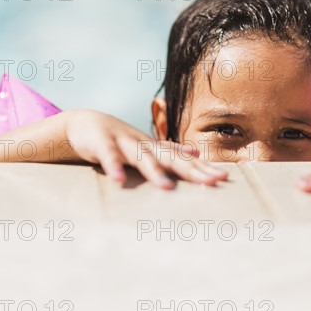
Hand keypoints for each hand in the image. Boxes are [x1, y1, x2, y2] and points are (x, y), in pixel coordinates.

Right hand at [64, 110, 227, 188]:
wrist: (87, 123)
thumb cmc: (122, 140)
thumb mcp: (148, 147)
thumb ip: (170, 150)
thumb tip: (197, 152)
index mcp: (156, 148)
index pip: (184, 159)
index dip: (203, 168)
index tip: (224, 177)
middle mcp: (145, 144)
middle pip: (170, 159)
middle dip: (191, 171)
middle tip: (211, 182)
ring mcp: (124, 142)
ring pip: (141, 157)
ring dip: (152, 171)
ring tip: (166, 187)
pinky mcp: (102, 143)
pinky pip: (108, 155)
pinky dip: (112, 166)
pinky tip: (117, 180)